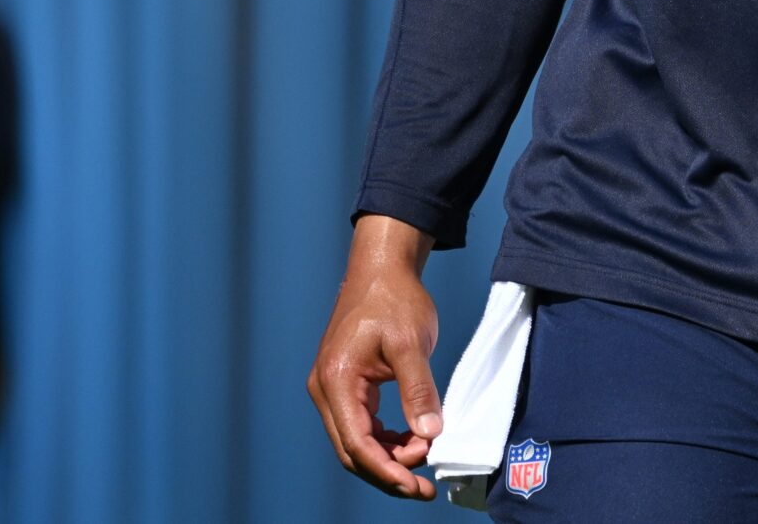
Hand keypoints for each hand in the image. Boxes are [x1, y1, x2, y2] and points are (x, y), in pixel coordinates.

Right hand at [306, 215, 440, 500]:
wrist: (381, 269)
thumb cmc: (394, 299)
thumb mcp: (411, 342)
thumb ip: (418, 388)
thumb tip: (431, 433)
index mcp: (337, 381)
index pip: (357, 443)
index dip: (387, 470)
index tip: (416, 485)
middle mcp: (326, 391)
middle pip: (352, 452)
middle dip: (388, 473)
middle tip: (424, 488)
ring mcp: (333, 390)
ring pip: (356, 442)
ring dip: (388, 459)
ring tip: (424, 464)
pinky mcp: (345, 387)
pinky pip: (361, 426)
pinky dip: (386, 440)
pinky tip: (412, 441)